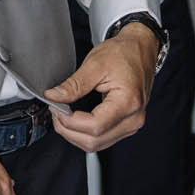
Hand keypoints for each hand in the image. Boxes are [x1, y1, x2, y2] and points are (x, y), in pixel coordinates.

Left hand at [44, 21, 158, 151]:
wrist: (140, 50)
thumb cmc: (123, 54)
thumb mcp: (95, 64)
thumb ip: (73, 84)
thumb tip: (54, 97)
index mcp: (128, 103)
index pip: (94, 126)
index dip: (69, 120)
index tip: (56, 107)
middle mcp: (133, 119)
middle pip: (94, 141)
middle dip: (68, 129)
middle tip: (56, 110)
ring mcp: (131, 125)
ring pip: (96, 144)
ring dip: (75, 134)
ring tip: (63, 114)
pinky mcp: (127, 125)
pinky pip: (102, 139)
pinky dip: (85, 133)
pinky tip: (75, 119)